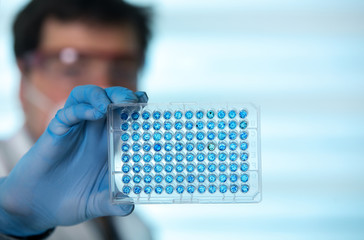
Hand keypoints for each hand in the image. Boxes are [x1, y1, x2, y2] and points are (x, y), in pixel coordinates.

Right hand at [0, 85, 147, 236]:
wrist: (38, 206)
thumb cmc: (70, 200)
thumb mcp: (96, 203)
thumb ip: (112, 203)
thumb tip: (130, 207)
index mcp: (108, 144)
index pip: (124, 117)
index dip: (136, 107)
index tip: (147, 103)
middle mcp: (93, 133)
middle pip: (109, 100)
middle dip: (122, 95)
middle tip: (134, 100)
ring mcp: (75, 130)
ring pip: (86, 98)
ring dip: (100, 95)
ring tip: (112, 104)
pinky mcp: (56, 132)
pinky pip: (67, 114)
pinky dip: (81, 109)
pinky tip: (95, 113)